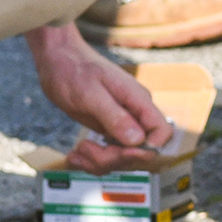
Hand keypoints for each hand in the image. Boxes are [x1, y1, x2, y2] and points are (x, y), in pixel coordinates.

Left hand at [26, 25, 173, 172]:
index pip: (162, 131)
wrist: (58, 59)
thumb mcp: (90, 93)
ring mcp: (122, 122)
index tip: (122, 152)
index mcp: (137, 100)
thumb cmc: (73, 68)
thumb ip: (115, 116)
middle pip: (140, 151)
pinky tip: (77, 155)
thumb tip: (138, 140)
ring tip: (78, 152)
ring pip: (124, 157)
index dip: (148, 149)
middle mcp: (134, 113)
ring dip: (100, 162)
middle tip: (86, 149)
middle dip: (114, 158)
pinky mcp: (109, 129)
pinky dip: (93, 160)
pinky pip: (109, 154)